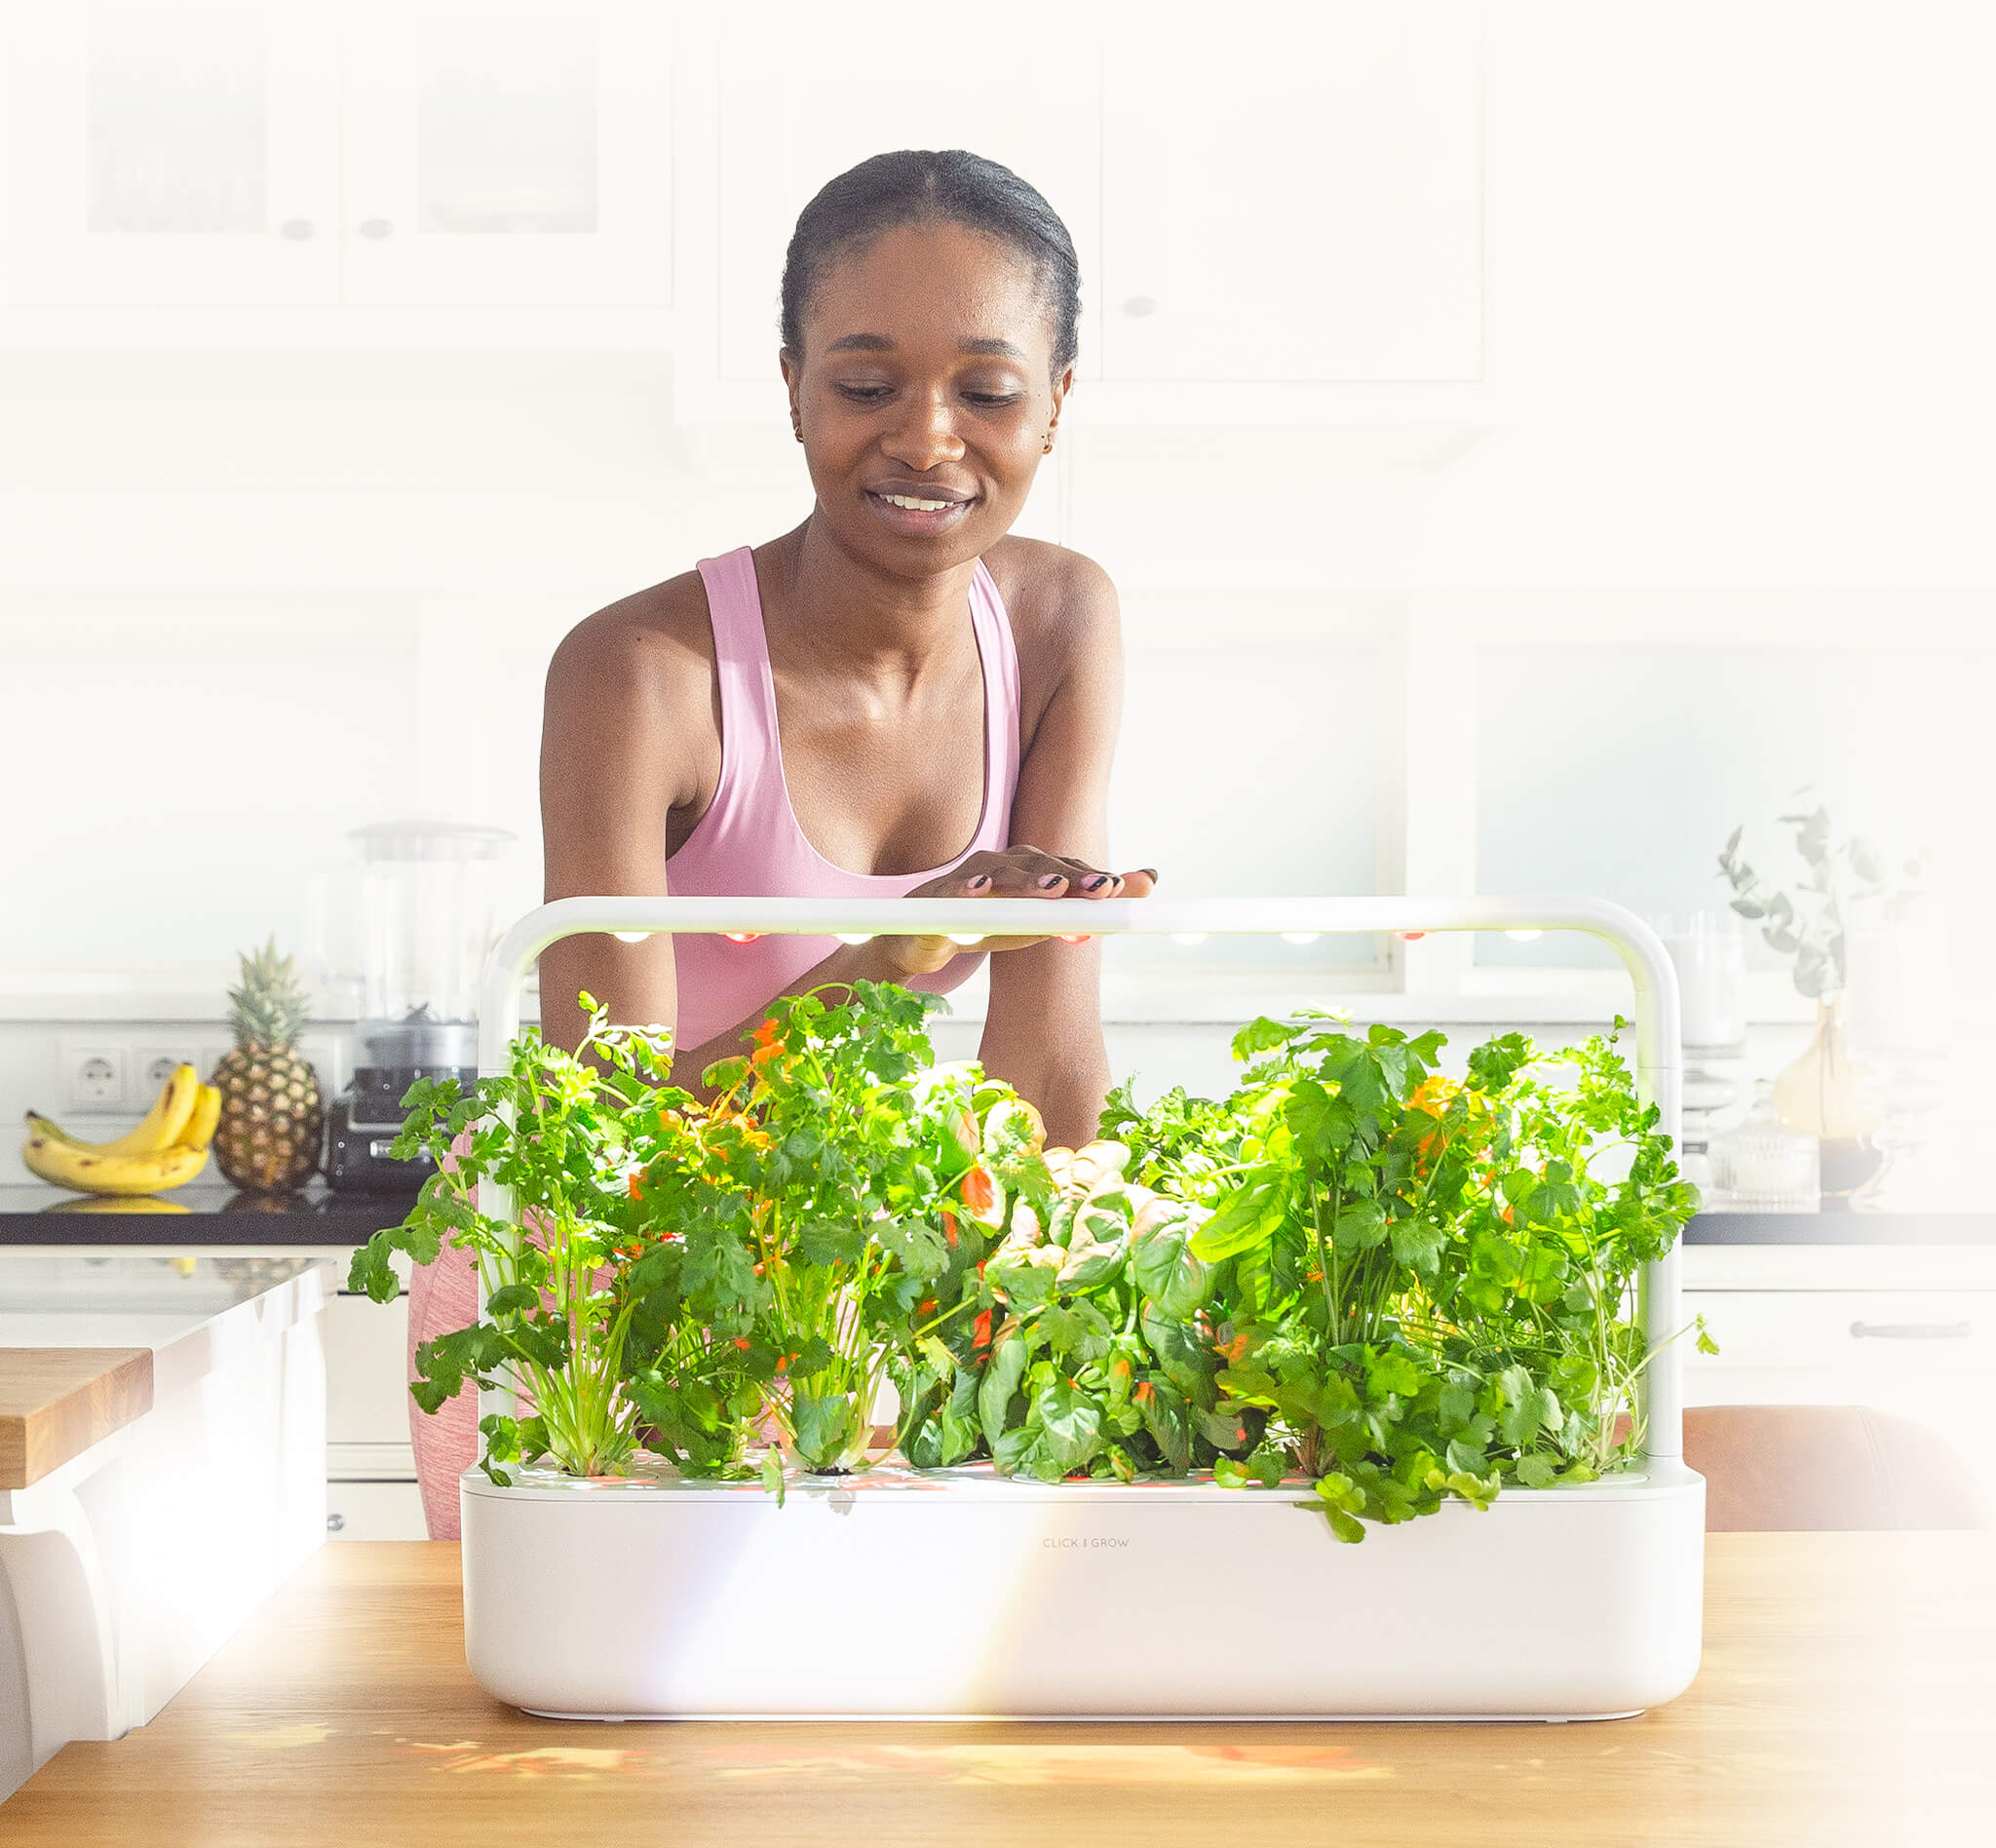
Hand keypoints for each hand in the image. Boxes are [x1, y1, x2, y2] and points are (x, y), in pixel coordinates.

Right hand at [864, 847, 1158, 978]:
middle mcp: (1003, 865)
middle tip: (1102, 890)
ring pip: (1003, 873)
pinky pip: (955, 890)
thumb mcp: (1037, 924)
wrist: (921, 939)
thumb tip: (1146, 887)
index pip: (1070, 870)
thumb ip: (1083, 911)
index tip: (1129, 888)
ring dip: (1028, 879)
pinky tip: (982, 890)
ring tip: (1053, 889)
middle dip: (1074, 877)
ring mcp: (970, 877)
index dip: (1098, 878)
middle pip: (1042, 866)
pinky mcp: (939, 896)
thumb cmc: (985, 924)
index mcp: (1029, 870)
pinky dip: (968, 888)